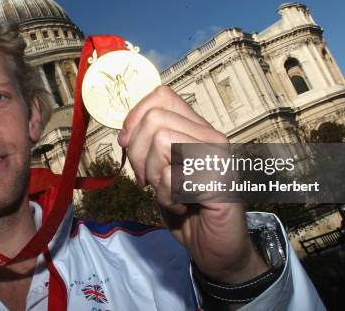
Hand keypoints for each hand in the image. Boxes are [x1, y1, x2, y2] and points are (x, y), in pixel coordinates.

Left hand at [117, 86, 267, 283]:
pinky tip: (183, 205)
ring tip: (170, 192)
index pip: (161, 96)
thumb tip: (125, 134)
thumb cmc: (188, 208)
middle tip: (149, 180)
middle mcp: (211, 137)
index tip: (129, 145)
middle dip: (138, 154)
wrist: (217, 248)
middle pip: (154, 119)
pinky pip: (173, 175)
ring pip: (161, 141)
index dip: (136, 118)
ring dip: (155, 176)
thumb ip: (148, 147)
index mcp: (197, 129)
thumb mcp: (160, 171)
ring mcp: (218, 157)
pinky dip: (168, 197)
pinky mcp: (220, 181)